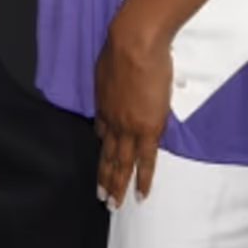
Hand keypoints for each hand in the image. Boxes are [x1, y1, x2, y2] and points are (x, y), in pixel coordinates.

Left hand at [93, 5, 171, 208]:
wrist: (134, 43)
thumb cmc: (124, 45)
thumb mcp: (109, 66)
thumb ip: (113, 78)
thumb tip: (116, 79)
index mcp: (104, 104)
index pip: (103, 131)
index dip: (104, 147)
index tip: (104, 159)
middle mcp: (112, 119)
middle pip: (107, 153)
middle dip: (104, 176)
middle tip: (101, 196)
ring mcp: (128, 127)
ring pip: (121, 163)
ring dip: (117, 185)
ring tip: (113, 204)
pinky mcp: (146, 130)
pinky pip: (145, 160)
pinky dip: (143, 179)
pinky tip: (141, 194)